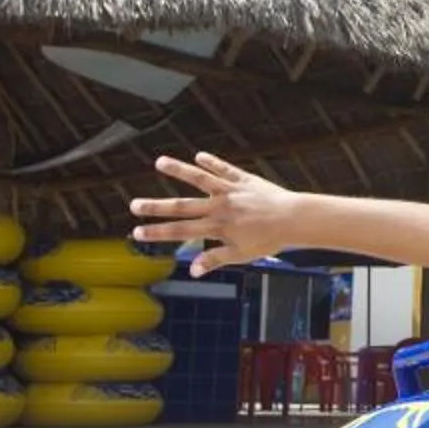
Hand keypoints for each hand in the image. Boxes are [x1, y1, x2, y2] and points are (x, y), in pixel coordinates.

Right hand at [132, 152, 298, 277]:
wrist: (294, 219)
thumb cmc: (269, 240)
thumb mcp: (241, 255)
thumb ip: (215, 260)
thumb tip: (191, 271)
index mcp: (217, 227)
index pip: (181, 231)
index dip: (158, 233)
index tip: (137, 233)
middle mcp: (220, 207)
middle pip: (182, 206)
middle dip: (156, 207)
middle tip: (134, 205)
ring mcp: (230, 190)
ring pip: (200, 178)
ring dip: (179, 170)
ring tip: (160, 162)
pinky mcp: (243, 179)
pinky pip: (224, 169)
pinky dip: (212, 162)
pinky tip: (198, 156)